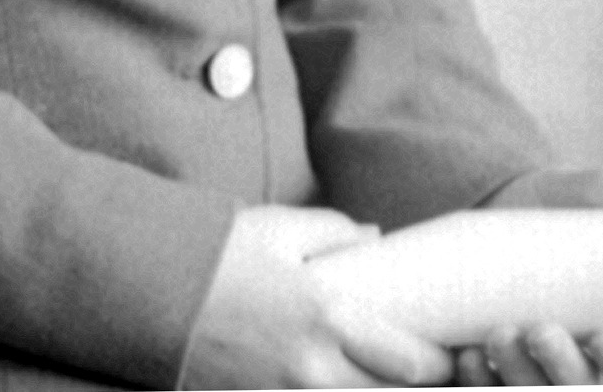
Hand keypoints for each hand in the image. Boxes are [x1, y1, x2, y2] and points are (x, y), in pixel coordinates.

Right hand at [182, 204, 453, 388]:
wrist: (150, 290)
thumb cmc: (219, 252)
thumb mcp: (282, 228)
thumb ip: (337, 232)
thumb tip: (378, 239)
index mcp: (328, 317)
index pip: (413, 364)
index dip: (441, 365)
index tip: (452, 354)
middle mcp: (314, 370)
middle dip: (417, 391)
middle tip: (429, 375)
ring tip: (382, 378)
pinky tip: (338, 385)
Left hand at [454, 168, 602, 385]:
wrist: (465, 222)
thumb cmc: (525, 216)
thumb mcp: (550, 197)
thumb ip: (583, 186)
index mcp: (599, 334)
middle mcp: (565, 366)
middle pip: (576, 385)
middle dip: (562, 366)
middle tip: (539, 331)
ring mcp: (524, 376)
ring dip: (516, 375)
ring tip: (495, 335)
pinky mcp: (484, 379)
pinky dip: (478, 384)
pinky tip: (466, 359)